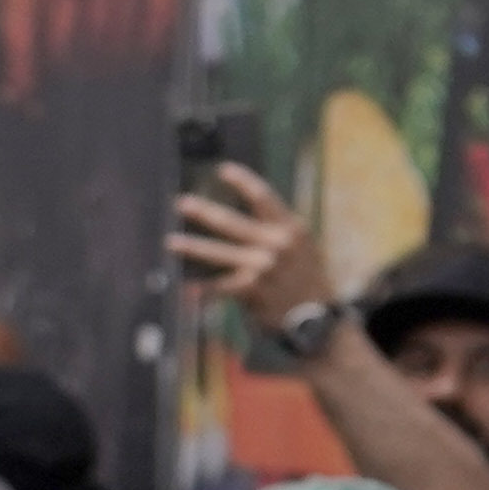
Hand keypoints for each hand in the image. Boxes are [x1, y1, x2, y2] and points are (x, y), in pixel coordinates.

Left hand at [172, 161, 336, 318]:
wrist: (317, 319)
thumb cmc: (304, 279)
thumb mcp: (301, 247)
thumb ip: (276, 230)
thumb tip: (239, 216)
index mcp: (292, 228)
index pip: (264, 197)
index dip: (243, 181)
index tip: (223, 169)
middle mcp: (278, 244)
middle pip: (233, 223)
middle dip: (205, 212)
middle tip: (182, 203)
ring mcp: (264, 268)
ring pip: (220, 254)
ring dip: (193, 247)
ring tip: (171, 241)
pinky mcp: (253, 291)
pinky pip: (219, 286)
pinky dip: (202, 288)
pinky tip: (185, 286)